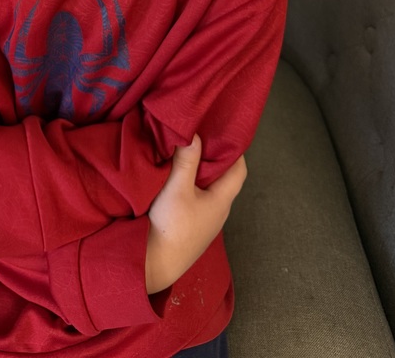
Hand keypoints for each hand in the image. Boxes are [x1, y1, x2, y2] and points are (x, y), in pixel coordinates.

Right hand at [145, 135, 246, 293]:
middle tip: (201, 133)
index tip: (222, 129)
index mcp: (222, 200)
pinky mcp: (191, 227)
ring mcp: (205, 221)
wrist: (155, 265)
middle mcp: (219, 211)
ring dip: (201, 171)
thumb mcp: (177, 188)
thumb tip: (195, 132)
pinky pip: (197, 199)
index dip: (234, 148)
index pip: (239, 169)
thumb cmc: (171, 226)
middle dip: (215, 156)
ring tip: (187, 150)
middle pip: (224, 178)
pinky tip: (176, 177)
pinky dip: (191, 184)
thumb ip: (187, 160)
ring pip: (209, 189)